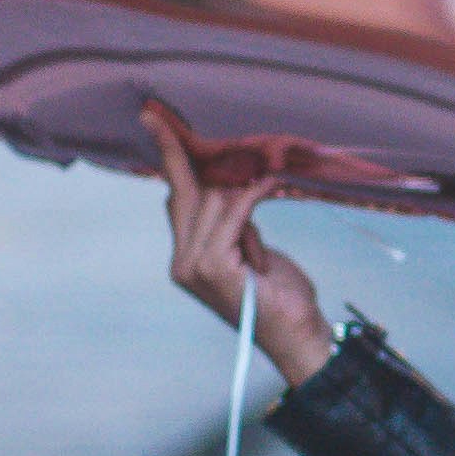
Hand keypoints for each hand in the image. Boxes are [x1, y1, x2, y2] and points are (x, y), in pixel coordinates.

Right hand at [146, 104, 332, 388]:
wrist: (298, 335)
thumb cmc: (280, 295)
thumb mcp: (252, 250)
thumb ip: (233, 222)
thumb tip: (229, 182)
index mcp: (186, 258)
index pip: (176, 198)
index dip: (170, 158)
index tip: (157, 120)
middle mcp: (183, 263)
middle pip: (186, 193)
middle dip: (197, 155)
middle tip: (203, 121)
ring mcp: (193, 267)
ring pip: (212, 202)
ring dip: (245, 187)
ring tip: (270, 174)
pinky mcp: (213, 268)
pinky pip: (232, 214)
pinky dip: (252, 195)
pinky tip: (270, 182)